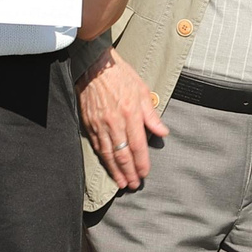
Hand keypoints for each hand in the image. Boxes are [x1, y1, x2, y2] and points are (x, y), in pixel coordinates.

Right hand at [78, 47, 167, 190]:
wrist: (94, 66)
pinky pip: (97, 146)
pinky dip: (103, 159)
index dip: (141, 162)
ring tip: (121, 182)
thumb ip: (152, 115)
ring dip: (115, 170)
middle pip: (122, 154)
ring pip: (108, 154)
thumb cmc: (120, 76)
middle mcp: (115, 123)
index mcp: (131, 114)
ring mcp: (100, 125)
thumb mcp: (142, 91)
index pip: (137, 145)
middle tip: (133, 185)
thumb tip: (162, 132)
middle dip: (129, 172)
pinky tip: (108, 167)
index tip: (144, 174)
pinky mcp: (89, 124)